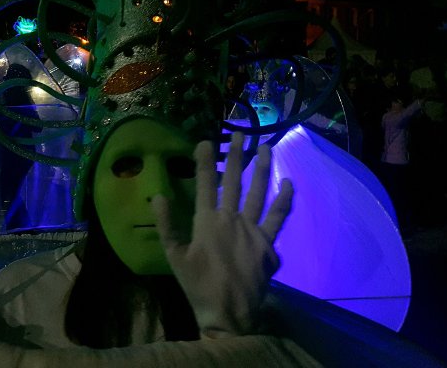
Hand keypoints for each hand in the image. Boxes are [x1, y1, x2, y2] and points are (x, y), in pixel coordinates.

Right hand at [151, 131, 292, 336]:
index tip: (205, 141)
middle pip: (233, 181)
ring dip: (261, 168)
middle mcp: (231, 219)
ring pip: (258, 192)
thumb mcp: (174, 257)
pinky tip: (288, 183)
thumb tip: (158, 197)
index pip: (204, 184)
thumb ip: (167, 225)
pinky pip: (278, 217)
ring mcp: (252, 230)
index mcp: (206, 221)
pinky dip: (284, 200)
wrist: (229, 312)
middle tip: (239, 134)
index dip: (204, 161)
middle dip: (235, 156)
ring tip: (265, 147)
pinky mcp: (268, 244)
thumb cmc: (197, 285)